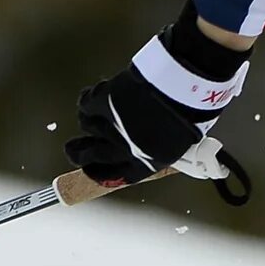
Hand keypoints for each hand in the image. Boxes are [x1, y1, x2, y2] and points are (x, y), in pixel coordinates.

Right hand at [66, 0, 250, 185]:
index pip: (111, 176)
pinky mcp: (104, 102)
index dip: (97, 173)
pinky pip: (85, 104)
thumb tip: (149, 146)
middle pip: (88, 156)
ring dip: (91, 118)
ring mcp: (111, 126)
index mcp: (144, 164)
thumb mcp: (178, 142)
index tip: (89, 168)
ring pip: (86, 126)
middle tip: (74, 149)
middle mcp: (123, 150)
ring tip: (100, 111)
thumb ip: (158, 148)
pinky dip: (89, 98)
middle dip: (78, 153)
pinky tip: (97, 93)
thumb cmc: (190, 113)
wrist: (185, 89)